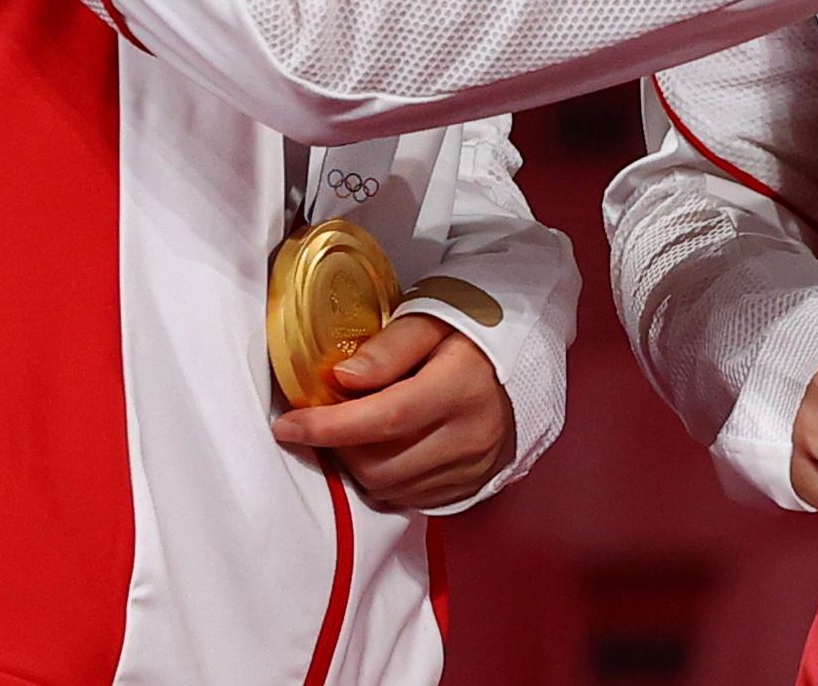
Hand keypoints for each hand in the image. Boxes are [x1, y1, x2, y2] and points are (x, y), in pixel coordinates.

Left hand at [270, 312, 516, 512]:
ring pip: (391, 487)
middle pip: (381, 462)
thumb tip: (340, 380)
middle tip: (324, 420)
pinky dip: (385, 480)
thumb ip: (387, 348)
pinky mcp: (474, 484)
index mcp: (461, 387)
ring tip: (354, 433)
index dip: (329, 427)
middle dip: (338, 447)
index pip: (385, 418)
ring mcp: (474, 466)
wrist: (530, 354)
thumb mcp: (432, 318)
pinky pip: (412, 499)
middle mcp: (470, 435)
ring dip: (358, 466)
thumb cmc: (474, 328)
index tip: (286, 425)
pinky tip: (383, 450)